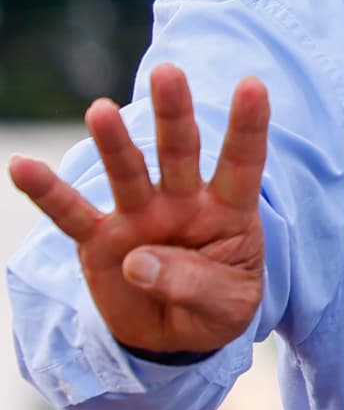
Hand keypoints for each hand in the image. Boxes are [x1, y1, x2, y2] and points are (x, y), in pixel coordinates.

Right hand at [7, 68, 268, 357]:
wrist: (178, 337)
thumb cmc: (216, 307)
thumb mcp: (225, 305)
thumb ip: (192, 283)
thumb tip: (137, 263)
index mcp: (228, 210)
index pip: (242, 162)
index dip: (249, 126)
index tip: (254, 84)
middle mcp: (182, 203)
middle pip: (179, 151)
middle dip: (174, 113)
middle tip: (168, 72)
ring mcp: (139, 217)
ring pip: (127, 173)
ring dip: (115, 143)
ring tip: (100, 109)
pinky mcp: (100, 242)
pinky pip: (70, 215)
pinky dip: (47, 192)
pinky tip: (22, 165)